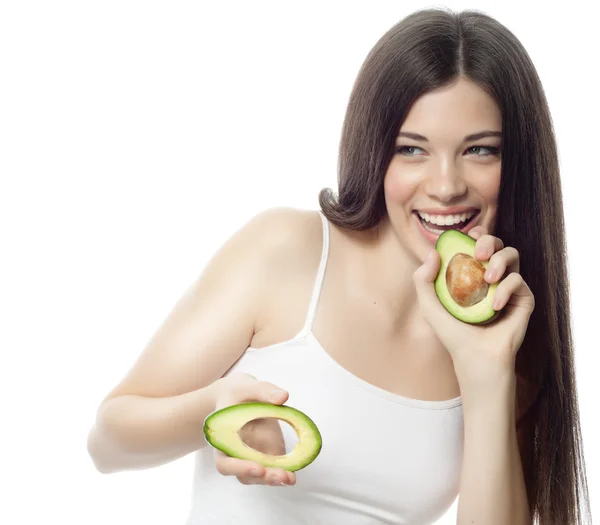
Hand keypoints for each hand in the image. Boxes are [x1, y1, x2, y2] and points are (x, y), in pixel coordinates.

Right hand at [211, 373, 295, 485]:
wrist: (238, 398)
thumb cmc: (238, 392)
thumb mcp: (247, 386)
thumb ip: (264, 390)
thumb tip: (283, 397)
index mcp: (222, 439)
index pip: (225, 463)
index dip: (240, 468)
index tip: (259, 468)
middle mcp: (234, 454)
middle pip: (244, 475)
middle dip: (264, 477)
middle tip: (283, 476)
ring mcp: (250, 457)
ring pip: (258, 476)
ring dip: (274, 479)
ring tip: (290, 478)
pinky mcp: (265, 455)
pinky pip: (271, 469)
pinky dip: (282, 473)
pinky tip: (292, 475)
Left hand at [413, 227, 534, 393]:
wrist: (474, 357)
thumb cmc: (452, 333)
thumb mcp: (429, 306)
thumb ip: (422, 280)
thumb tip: (432, 252)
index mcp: (472, 274)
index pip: (477, 244)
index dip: (476, 234)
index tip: (469, 235)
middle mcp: (491, 276)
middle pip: (497, 243)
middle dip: (489, 240)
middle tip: (478, 253)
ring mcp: (508, 287)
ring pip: (513, 255)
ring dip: (500, 261)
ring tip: (488, 279)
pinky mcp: (523, 299)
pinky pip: (518, 281)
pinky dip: (505, 290)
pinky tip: (494, 306)